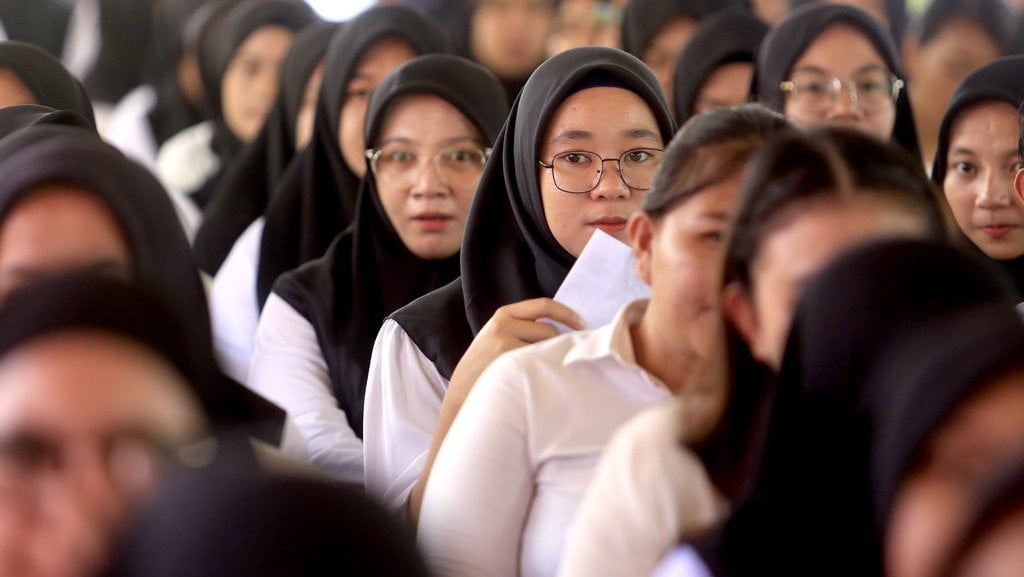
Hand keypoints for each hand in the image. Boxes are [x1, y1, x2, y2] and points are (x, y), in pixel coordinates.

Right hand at [447, 298, 583, 405]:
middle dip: (555, 346)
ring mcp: (505, 343)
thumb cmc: (486, 367)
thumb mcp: (497, 336)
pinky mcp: (508, 361)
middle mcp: (503, 325)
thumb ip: (521, 327)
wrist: (462, 393)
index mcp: (503, 315)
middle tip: (550, 362)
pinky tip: (533, 379)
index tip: (582, 324)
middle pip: (549, 330)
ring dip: (548, 359)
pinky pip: (540, 362)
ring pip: (546, 347)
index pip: (544, 305)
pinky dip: (543, 370)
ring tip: (535, 372)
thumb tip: (563, 327)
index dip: (567, 313)